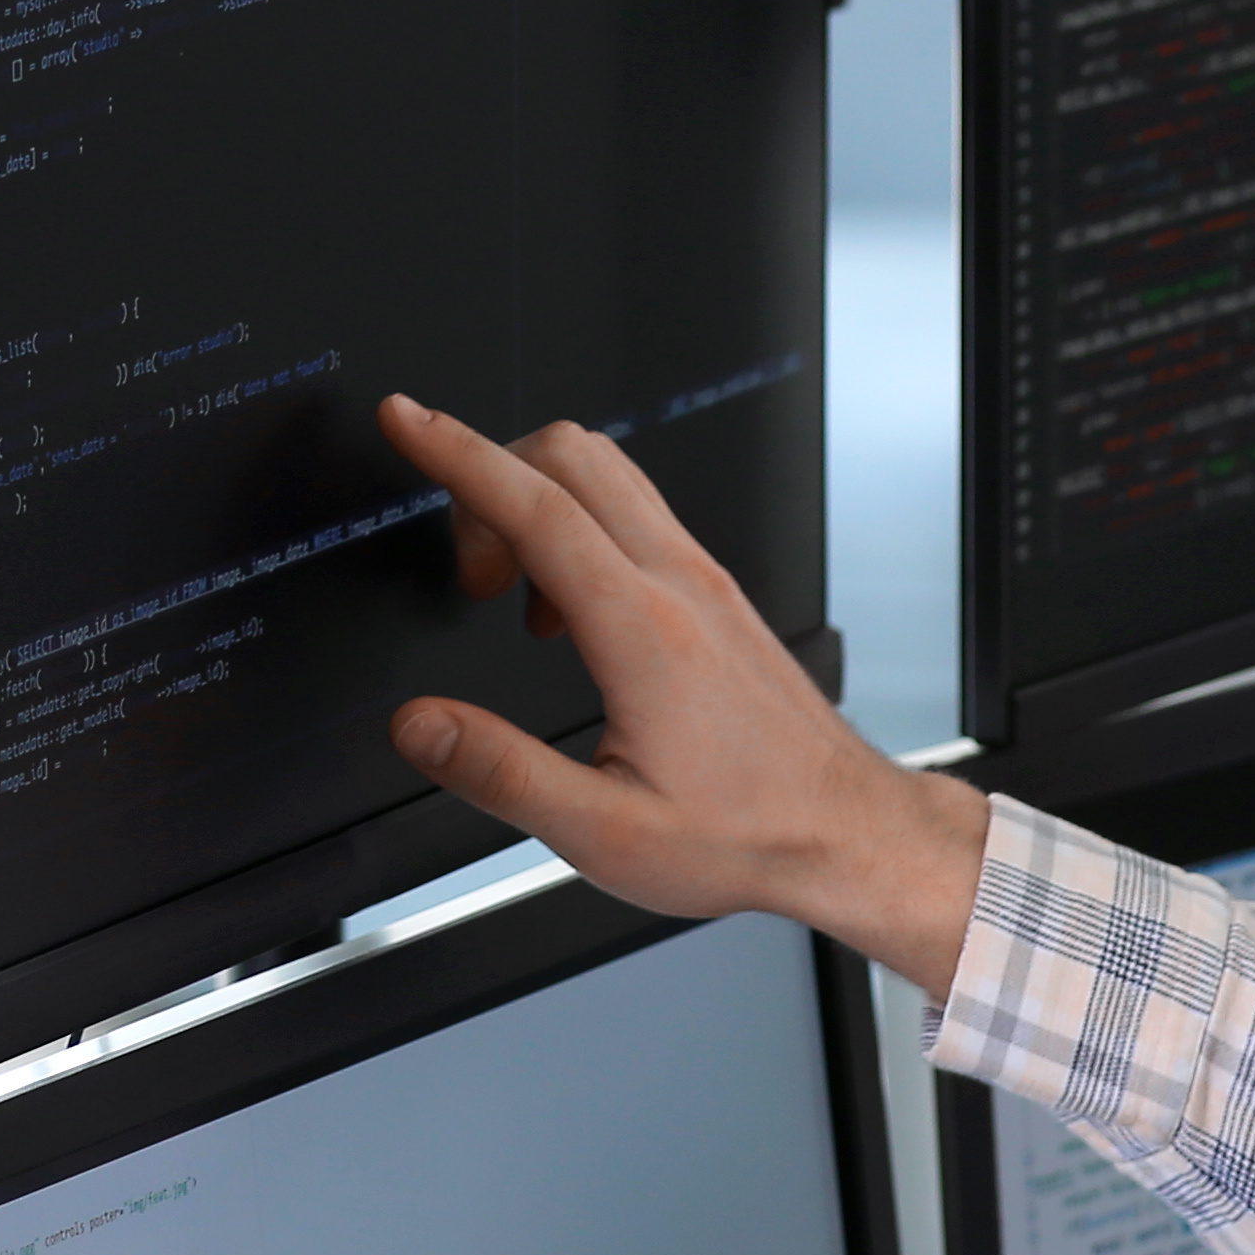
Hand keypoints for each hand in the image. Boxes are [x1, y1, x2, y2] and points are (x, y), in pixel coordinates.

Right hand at [376, 394, 989, 994]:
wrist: (849, 834)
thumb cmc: (751, 836)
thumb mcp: (606, 833)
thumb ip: (501, 774)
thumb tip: (419, 726)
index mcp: (645, 632)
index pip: (534, 505)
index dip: (456, 454)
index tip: (405, 418)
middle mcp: (681, 587)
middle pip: (571, 459)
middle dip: (491, 477)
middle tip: (465, 566)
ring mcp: (707, 584)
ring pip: (610, 477)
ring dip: (538, 501)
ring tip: (509, 591)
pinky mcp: (720, 598)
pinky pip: (637, 518)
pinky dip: (580, 529)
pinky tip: (568, 613)